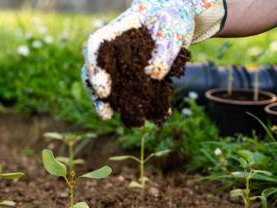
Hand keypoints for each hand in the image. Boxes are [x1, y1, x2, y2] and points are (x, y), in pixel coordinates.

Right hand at [82, 0, 225, 119]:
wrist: (180, 17)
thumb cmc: (171, 16)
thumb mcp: (171, 28)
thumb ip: (164, 50)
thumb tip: (154, 76)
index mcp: (116, 32)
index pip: (96, 48)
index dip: (96, 69)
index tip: (103, 90)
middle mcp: (116, 50)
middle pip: (98, 72)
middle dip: (99, 95)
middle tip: (105, 114)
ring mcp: (126, 64)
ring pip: (114, 85)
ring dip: (119, 105)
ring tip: (129, 121)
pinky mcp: (141, 75)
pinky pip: (138, 91)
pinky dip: (146, 103)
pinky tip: (157, 115)